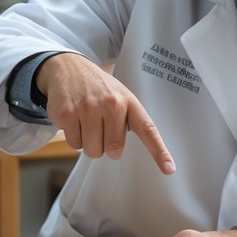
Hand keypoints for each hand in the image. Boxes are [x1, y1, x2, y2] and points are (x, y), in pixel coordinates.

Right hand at [36, 52, 174, 173]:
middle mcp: (111, 104)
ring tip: (87, 122)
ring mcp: (88, 108)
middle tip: (102, 129)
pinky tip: (74, 119)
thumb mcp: (120, 96)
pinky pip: (74, 144)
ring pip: (92, 150)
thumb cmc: (99, 88)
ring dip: (89, 143)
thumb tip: (125, 151)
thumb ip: (129, 120)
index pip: (147, 129)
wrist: (68, 67)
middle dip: (107, 148)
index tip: (169, 169)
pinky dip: (74, 137)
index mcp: (129, 102)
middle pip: (113, 149)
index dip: (159, 151)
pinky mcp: (67, 113)